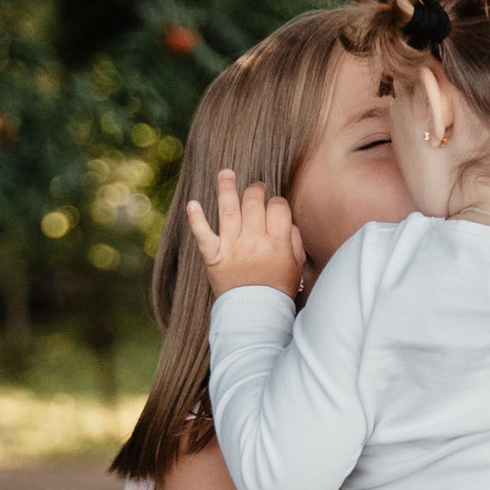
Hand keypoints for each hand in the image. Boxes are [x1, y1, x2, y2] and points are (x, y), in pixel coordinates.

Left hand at [185, 169, 304, 297]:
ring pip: (228, 210)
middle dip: (255, 190)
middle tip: (256, 187)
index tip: (275, 206)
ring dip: (226, 189)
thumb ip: (293, 241)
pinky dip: (196, 219)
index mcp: (277, 243)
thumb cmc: (278, 290)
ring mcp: (232, 248)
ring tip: (225, 173)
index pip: (277, 208)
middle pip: (253, 203)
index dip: (276, 202)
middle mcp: (254, 241)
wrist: (255, 315)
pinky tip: (192, 204)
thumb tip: (285, 221)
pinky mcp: (213, 257)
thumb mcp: (296, 266)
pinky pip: (203, 235)